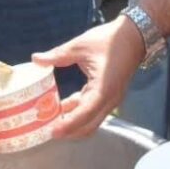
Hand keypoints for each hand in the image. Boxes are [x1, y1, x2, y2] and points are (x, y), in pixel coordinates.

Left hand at [30, 16, 144, 140]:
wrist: (133, 37)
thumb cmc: (108, 40)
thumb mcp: (79, 46)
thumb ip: (57, 55)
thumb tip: (35, 59)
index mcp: (103, 88)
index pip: (85, 114)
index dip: (69, 125)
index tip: (53, 132)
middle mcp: (110, 99)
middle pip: (89, 125)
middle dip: (69, 131)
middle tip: (47, 131)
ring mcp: (111, 99)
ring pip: (92, 120)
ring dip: (74, 123)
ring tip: (51, 121)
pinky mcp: (110, 96)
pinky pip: (94, 111)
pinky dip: (79, 113)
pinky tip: (63, 107)